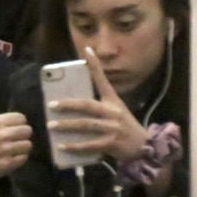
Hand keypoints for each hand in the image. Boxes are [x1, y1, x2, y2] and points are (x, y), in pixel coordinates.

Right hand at [0, 86, 32, 196]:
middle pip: (27, 130)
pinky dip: (19, 158)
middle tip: (11, 140)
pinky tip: (9, 158)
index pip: (21, 118)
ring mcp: (3, 150)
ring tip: (10, 150)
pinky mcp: (7, 163)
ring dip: (21, 148)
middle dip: (21, 135)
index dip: (17, 123)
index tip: (7, 129)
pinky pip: (24, 157)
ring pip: (27, 144)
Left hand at [47, 47, 147, 162]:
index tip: (87, 50)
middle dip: (68, 104)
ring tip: (51, 125)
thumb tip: (73, 104)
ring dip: (67, 125)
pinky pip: (89, 144)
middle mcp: (113, 112)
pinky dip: (74, 146)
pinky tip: (62, 146)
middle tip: (51, 104)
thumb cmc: (125, 128)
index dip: (95, 65)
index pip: (103, 79)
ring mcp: (112, 128)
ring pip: (85, 124)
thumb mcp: (117, 111)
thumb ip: (100, 106)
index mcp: (113, 101)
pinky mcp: (111, 143)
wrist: (144, 147)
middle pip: (87, 105)